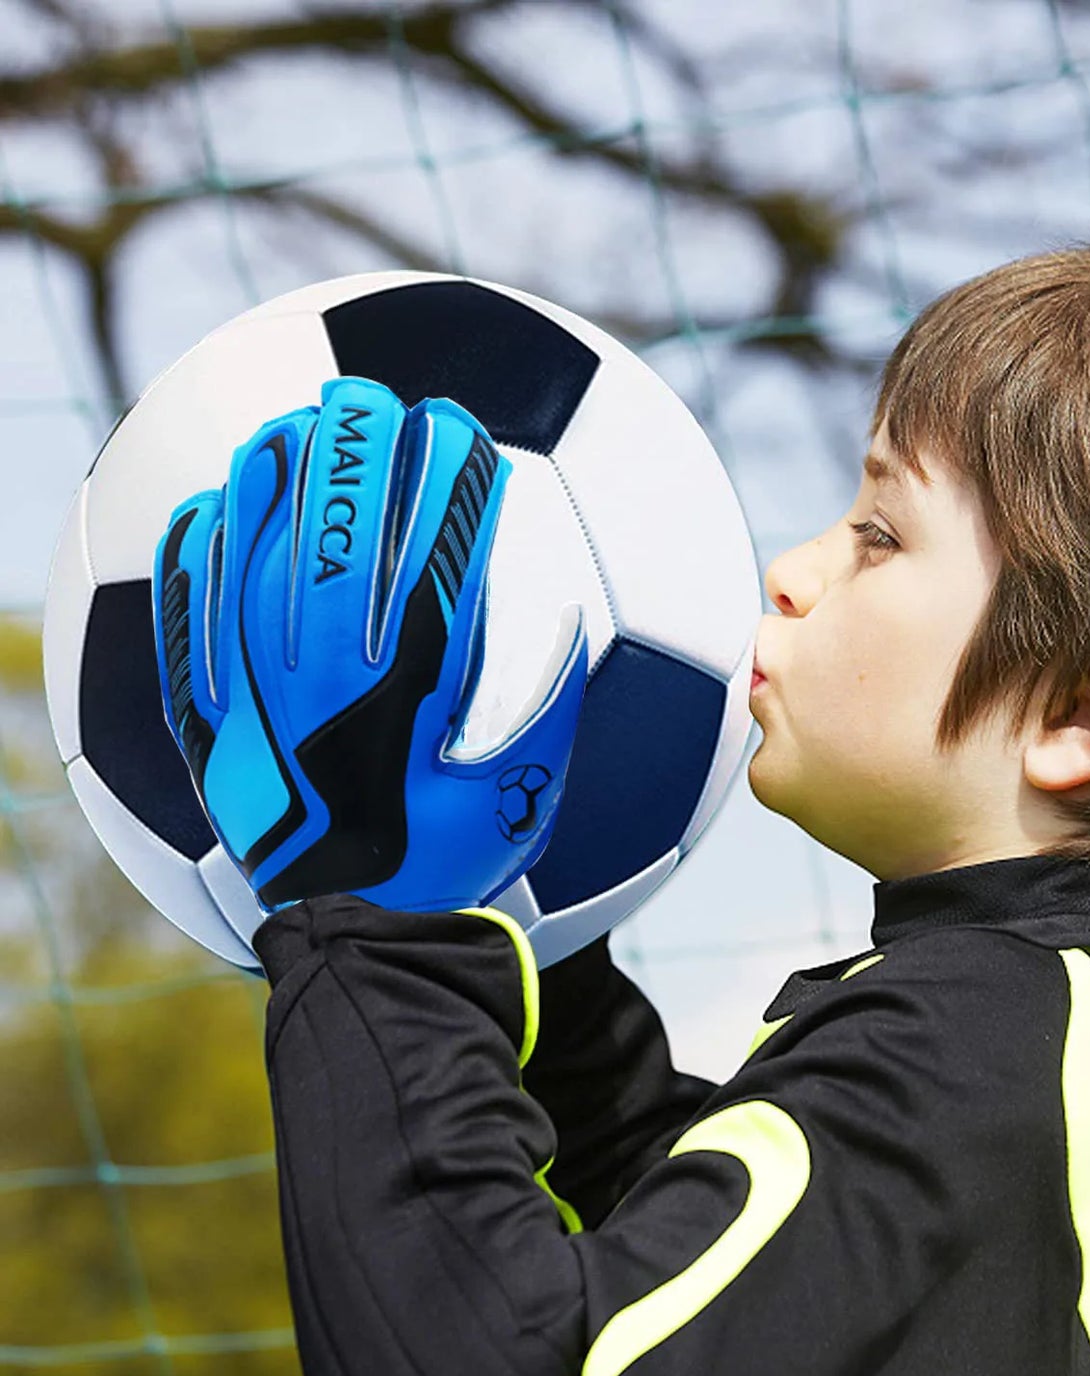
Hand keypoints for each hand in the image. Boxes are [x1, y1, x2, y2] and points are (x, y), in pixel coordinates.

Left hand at [152, 375, 587, 915]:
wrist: (363, 924)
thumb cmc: (457, 850)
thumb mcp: (531, 776)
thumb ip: (547, 691)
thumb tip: (556, 613)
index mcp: (415, 672)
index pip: (434, 538)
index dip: (449, 470)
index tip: (460, 426)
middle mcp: (331, 661)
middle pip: (340, 521)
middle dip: (358, 445)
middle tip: (368, 397)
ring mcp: (262, 681)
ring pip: (259, 550)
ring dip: (276, 476)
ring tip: (291, 425)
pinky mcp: (214, 712)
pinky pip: (192, 613)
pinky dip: (197, 554)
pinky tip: (208, 509)